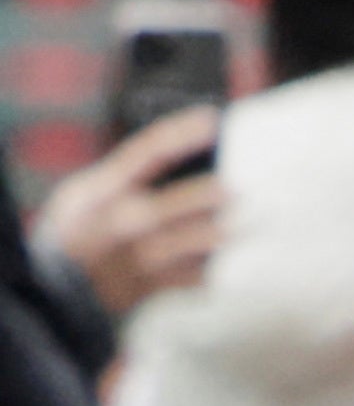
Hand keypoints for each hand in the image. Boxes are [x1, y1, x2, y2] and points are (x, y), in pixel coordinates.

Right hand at [36, 108, 223, 317]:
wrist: (57, 284)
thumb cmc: (80, 228)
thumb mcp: (86, 193)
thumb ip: (126, 174)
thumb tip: (180, 152)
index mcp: (103, 190)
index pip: (143, 154)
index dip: (178, 134)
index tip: (211, 120)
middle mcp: (118, 221)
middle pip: (162, 206)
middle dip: (199, 198)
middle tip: (236, 189)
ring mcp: (133, 256)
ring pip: (176, 246)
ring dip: (211, 236)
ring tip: (245, 226)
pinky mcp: (149, 285)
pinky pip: (186, 278)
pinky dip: (212, 270)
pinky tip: (238, 261)